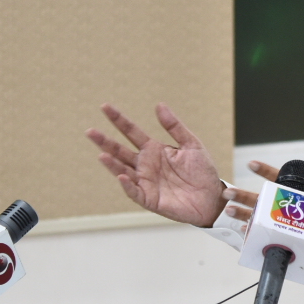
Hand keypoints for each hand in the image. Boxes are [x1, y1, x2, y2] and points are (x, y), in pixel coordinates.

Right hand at [86, 103, 253, 226]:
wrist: (212, 198)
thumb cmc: (202, 172)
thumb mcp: (191, 144)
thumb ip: (174, 126)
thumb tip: (159, 105)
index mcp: (154, 149)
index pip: (131, 132)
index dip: (118, 120)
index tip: (105, 107)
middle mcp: (145, 165)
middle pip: (120, 151)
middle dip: (105, 141)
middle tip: (90, 131)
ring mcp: (145, 182)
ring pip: (123, 170)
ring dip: (112, 163)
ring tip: (101, 153)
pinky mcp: (149, 199)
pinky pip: (134, 191)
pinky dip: (126, 184)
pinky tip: (121, 175)